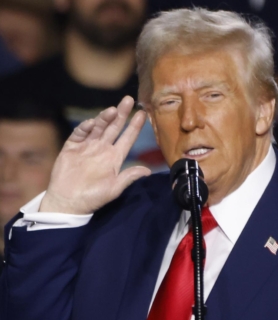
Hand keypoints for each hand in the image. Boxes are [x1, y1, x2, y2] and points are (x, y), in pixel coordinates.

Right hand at [40, 96, 151, 213]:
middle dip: (121, 114)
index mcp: (114, 158)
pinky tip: (92, 123)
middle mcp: (102, 149)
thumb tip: (148, 171)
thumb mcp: (114, 188)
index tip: (143, 113)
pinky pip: (80, 134)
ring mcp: (87, 147)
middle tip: (129, 100)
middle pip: (114, 128)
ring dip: (105, 118)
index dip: (135, 126)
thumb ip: (129, 177)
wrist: (69, 202)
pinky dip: (85, 128)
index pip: (127, 138)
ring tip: (112, 110)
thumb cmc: (93, 197)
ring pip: (98, 128)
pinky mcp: (72, 147)